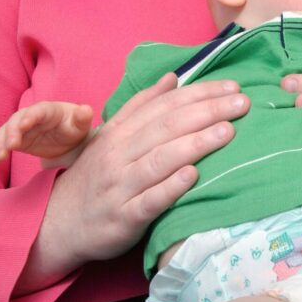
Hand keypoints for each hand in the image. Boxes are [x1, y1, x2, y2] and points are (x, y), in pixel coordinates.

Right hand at [0, 100, 93, 167]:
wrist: (67, 138)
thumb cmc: (74, 127)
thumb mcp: (81, 124)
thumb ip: (83, 117)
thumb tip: (86, 110)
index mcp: (48, 110)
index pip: (37, 111)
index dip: (30, 117)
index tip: (23, 126)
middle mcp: (30, 116)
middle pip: (16, 120)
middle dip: (11, 132)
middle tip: (10, 147)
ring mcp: (20, 128)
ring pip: (5, 132)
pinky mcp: (15, 140)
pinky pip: (1, 143)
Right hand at [16, 73, 248, 291]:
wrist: (60, 223)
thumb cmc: (97, 176)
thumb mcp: (112, 136)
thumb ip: (141, 105)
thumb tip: (172, 77)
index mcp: (120, 132)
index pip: (164, 105)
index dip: (199, 93)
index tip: (232, 87)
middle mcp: (119, 155)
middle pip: (166, 127)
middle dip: (207, 112)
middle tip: (241, 104)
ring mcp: (120, 186)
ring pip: (159, 160)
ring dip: (194, 144)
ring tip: (227, 132)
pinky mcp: (123, 217)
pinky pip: (149, 201)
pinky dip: (170, 187)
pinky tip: (193, 176)